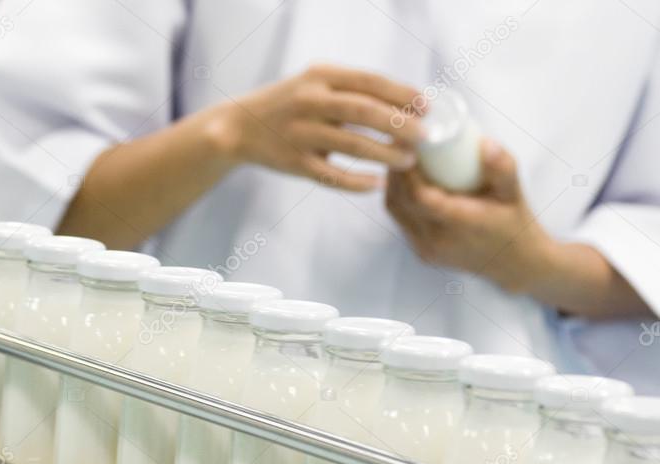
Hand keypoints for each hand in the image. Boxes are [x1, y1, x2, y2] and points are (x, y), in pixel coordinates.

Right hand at [208, 65, 425, 191]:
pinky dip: (358, 182)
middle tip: (424, 138)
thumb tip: (406, 104)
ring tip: (407, 161)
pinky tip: (376, 184)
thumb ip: (352, 90)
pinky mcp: (295, 163)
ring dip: (386, 154)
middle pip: (365, 112)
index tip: (427, 107)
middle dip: (400, 125)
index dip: (402, 94)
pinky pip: (333, 176)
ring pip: (353, 145)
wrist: (239, 127)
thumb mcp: (315, 84)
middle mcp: (309, 102)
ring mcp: (301, 134)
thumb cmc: (290, 104)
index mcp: (320, 77)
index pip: (370, 82)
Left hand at [385, 139, 554, 292]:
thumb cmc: (515, 222)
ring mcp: (425, 249)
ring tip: (400, 156)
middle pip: (399, 201)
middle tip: (398, 141)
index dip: (407, 169)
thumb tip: (484, 142)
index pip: (418, 196)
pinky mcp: (421, 251)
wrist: (515, 264)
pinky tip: (406, 177)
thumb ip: (502, 168)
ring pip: (395, 210)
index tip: (406, 142)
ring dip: (393, 182)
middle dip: (395, 170)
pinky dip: (398, 196)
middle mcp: (436, 241)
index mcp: (459, 225)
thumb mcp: (514, 193)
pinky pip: (400, 220)